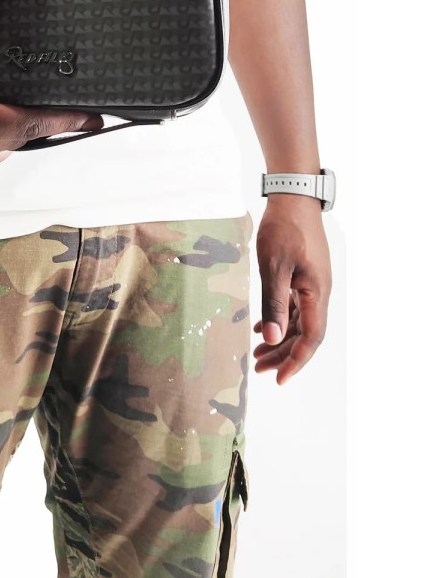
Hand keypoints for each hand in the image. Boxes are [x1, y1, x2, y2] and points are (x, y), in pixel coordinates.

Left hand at [252, 194, 331, 383]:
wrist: (293, 199)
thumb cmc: (283, 229)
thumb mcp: (273, 267)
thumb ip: (274, 303)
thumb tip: (272, 337)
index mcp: (317, 293)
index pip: (311, 338)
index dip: (296, 360)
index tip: (279, 379)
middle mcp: (319, 293)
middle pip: (305, 334)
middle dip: (283, 354)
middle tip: (258, 369)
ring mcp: (313, 284)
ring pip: (299, 321)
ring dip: (280, 338)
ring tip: (257, 353)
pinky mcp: (304, 276)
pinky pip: (295, 307)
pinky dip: (280, 320)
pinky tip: (264, 327)